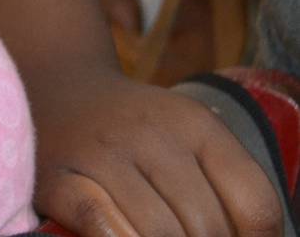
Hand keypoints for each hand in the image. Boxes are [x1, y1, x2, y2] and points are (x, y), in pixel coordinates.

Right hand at [34, 69, 281, 236]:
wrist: (54, 86)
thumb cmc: (131, 128)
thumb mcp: (187, 134)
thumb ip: (225, 184)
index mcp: (195, 124)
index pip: (255, 205)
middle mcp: (150, 133)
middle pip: (207, 226)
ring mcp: (100, 154)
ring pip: (160, 233)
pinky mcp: (57, 176)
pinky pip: (100, 223)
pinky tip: (122, 235)